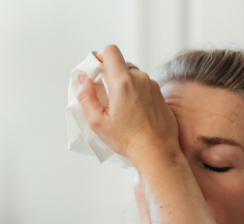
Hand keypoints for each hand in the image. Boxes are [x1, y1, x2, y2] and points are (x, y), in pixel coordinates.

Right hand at [75, 45, 179, 164]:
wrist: (157, 151)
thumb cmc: (128, 139)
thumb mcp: (97, 122)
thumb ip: (86, 96)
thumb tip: (83, 79)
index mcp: (123, 82)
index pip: (110, 51)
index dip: (100, 57)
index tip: (96, 72)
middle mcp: (141, 79)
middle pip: (121, 65)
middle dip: (111, 76)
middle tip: (106, 97)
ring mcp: (153, 86)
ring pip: (133, 76)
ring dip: (124, 86)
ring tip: (122, 108)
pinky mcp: (160, 95)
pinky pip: (144, 87)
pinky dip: (136, 94)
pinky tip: (134, 113)